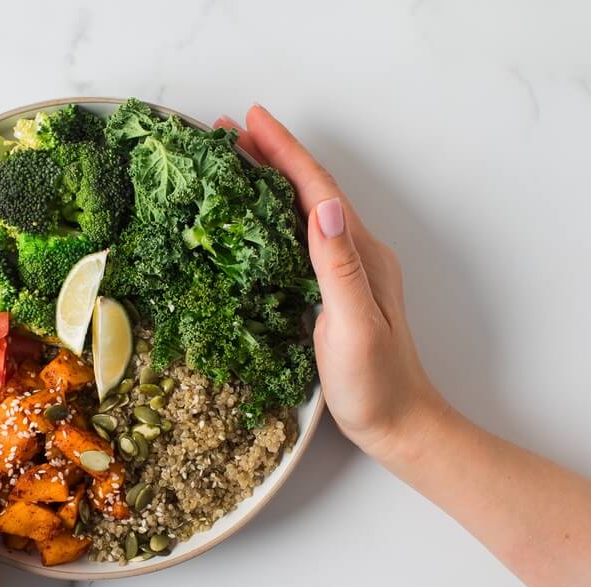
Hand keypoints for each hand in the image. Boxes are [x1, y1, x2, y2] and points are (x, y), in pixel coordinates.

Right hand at [215, 106, 446, 460]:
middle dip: (272, 155)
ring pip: (304, 209)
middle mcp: (356, 252)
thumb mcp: (354, 327)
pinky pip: (299, 235)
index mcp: (361, 254)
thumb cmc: (376, 385)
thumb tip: (324, 208)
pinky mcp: (334, 288)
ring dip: (272, 179)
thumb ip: (340, 268)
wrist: (400, 424)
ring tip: (235, 159)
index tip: (251, 120)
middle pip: (310, 190)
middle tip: (229, 131)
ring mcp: (346, 269)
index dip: (285, 152)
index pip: (318, 190)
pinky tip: (254, 215)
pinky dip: (274, 213)